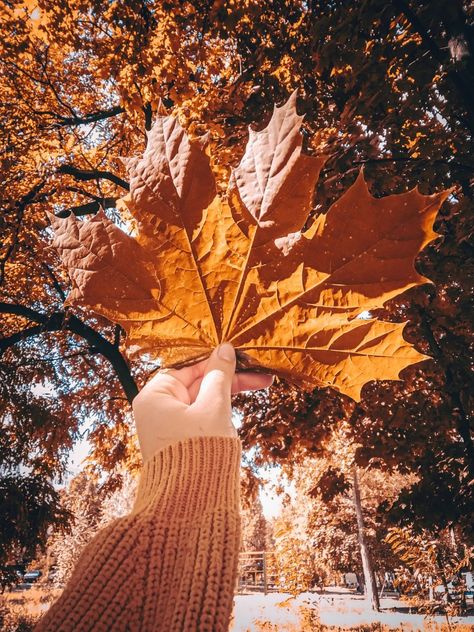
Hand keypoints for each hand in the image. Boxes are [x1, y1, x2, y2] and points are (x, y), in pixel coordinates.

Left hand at [132, 343, 272, 460]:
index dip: (216, 359)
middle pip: (197, 382)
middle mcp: (157, 408)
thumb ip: (220, 376)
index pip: (188, 366)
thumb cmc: (199, 451)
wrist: (191, 506)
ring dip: (229, 392)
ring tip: (261, 384)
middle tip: (261, 374)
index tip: (240, 355)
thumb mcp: (214, 407)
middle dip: (229, 377)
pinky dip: (221, 408)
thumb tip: (224, 349)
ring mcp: (169, 425)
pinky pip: (201, 414)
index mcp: (155, 396)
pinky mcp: (181, 440)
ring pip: (202, 398)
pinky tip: (242, 402)